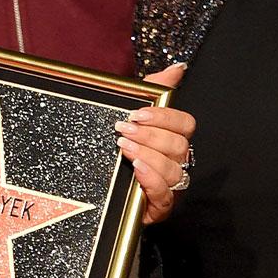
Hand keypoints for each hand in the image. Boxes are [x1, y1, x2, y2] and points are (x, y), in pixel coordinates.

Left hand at [121, 63, 195, 224]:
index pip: (185, 125)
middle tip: (123, 130)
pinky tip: (136, 168)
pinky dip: (151, 179)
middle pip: (179, 147)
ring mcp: (169, 187)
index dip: (165, 117)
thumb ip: (154, 90)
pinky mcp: (158, 209)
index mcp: (172, 140)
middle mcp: (176, 163)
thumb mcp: (131, 115)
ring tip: (124, 148)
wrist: (91, 190)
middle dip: (151, 136)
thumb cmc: (115, 149)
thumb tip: (178, 68)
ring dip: (149, 155)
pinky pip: (166, 196)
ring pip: (174, 171)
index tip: (138, 113)